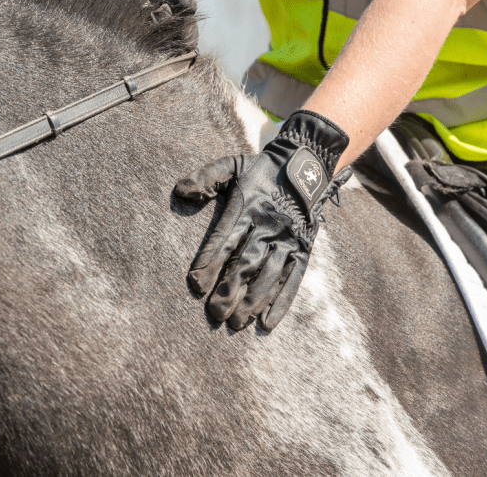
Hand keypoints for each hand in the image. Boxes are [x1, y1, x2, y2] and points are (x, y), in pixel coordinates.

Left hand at [174, 110, 350, 330]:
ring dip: (253, 301)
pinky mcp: (303, 250)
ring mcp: (287, 240)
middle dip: (229, 290)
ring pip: (269, 275)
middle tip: (214, 314)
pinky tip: (267, 323)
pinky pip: (293, 279)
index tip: (195, 284)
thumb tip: (179, 191)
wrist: (306, 164)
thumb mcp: (231, 165)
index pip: (225, 239)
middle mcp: (267, 227)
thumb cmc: (261, 170)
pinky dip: (282, 302)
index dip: (209, 262)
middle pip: (246, 262)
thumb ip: (206, 177)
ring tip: (236, 322)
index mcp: (246, 208)